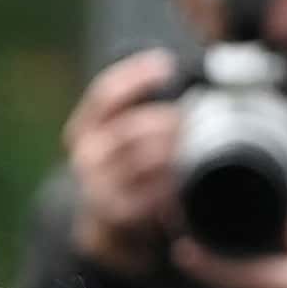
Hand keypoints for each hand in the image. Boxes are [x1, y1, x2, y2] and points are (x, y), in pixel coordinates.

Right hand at [61, 51, 183, 272]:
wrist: (105, 223)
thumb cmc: (126, 167)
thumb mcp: (123, 135)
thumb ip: (144, 109)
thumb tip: (199, 74)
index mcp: (84, 127)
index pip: (105, 94)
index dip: (135, 76)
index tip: (166, 64)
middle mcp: (86, 155)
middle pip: (132, 128)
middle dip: (171, 120)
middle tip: (201, 115)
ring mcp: (98, 187)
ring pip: (145, 160)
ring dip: (177, 150)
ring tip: (203, 143)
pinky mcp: (117, 214)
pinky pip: (152, 193)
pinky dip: (175, 183)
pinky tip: (190, 177)